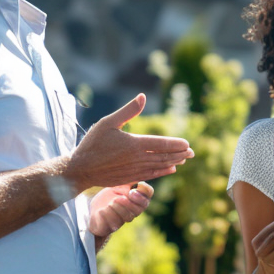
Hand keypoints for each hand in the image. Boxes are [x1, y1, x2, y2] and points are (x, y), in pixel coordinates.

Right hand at [63, 94, 193, 191]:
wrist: (80, 170)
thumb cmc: (92, 144)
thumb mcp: (108, 123)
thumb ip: (128, 111)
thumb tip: (143, 96)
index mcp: (134, 144)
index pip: (162, 144)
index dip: (176, 144)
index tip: (187, 143)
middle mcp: (138, 159)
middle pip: (164, 156)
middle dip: (180, 154)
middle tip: (193, 152)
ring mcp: (135, 170)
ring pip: (159, 166)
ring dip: (173, 162)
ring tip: (185, 159)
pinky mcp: (130, 178)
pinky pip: (151, 175)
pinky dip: (162, 172)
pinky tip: (171, 169)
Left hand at [89, 181, 154, 238]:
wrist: (95, 207)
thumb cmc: (110, 194)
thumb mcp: (118, 184)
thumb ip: (127, 182)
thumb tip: (135, 179)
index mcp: (136, 200)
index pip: (146, 199)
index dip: (141, 196)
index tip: (131, 191)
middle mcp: (132, 212)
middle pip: (138, 210)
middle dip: (128, 204)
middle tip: (118, 198)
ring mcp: (122, 220)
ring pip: (126, 218)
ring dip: (118, 209)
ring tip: (110, 203)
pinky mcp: (110, 227)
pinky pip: (112, 224)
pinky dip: (107, 215)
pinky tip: (102, 210)